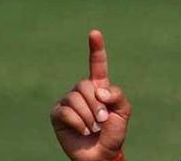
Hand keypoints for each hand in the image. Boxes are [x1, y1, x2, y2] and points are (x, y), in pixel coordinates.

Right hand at [50, 30, 130, 160]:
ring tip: (93, 127)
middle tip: (103, 119)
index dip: (96, 48)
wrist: (102, 153)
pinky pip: (65, 111)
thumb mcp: (123, 111)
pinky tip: (83, 130)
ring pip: (75, 98)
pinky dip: (78, 122)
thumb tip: (98, 90)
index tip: (94, 32)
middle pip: (85, 85)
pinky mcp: (57, 114)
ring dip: (88, 115)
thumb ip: (116, 96)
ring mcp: (68, 101)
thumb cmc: (114, 131)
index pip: (97, 64)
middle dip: (96, 104)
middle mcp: (82, 91)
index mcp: (100, 86)